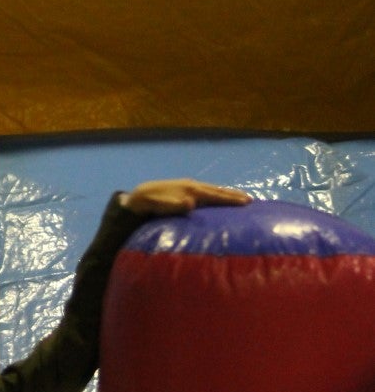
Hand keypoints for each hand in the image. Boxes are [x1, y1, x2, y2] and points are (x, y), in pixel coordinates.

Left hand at [121, 179, 251, 215]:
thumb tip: (190, 204)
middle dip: (233, 194)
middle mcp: (192, 186)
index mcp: (191, 190)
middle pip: (217, 190)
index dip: (231, 199)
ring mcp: (189, 186)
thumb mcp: (162, 206)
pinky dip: (216, 193)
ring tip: (240, 197)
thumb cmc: (152, 204)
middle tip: (250, 200)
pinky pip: (206, 191)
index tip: (247, 202)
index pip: (215, 195)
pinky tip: (219, 197)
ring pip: (212, 189)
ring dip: (226, 193)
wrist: (140, 196)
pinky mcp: (185, 189)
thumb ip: (176, 205)